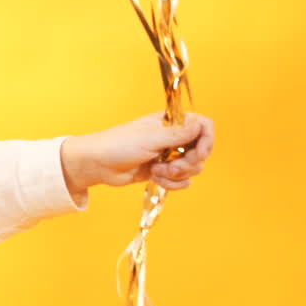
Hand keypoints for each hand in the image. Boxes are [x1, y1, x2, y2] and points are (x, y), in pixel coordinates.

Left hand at [61, 112, 214, 197]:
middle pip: (201, 151)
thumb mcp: (150, 138)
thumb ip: (177, 134)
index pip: (203, 125)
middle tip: (171, 166)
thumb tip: (200, 124)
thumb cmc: (118, 145)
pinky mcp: (162, 171)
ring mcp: (168, 155)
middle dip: (188, 163)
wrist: (98, 164)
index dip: (207, 140)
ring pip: (192, 168)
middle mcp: (172, 137)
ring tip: (156, 171)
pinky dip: (171, 182)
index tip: (200, 153)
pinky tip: (154, 178)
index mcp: (171, 122)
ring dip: (177, 174)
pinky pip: (181, 180)